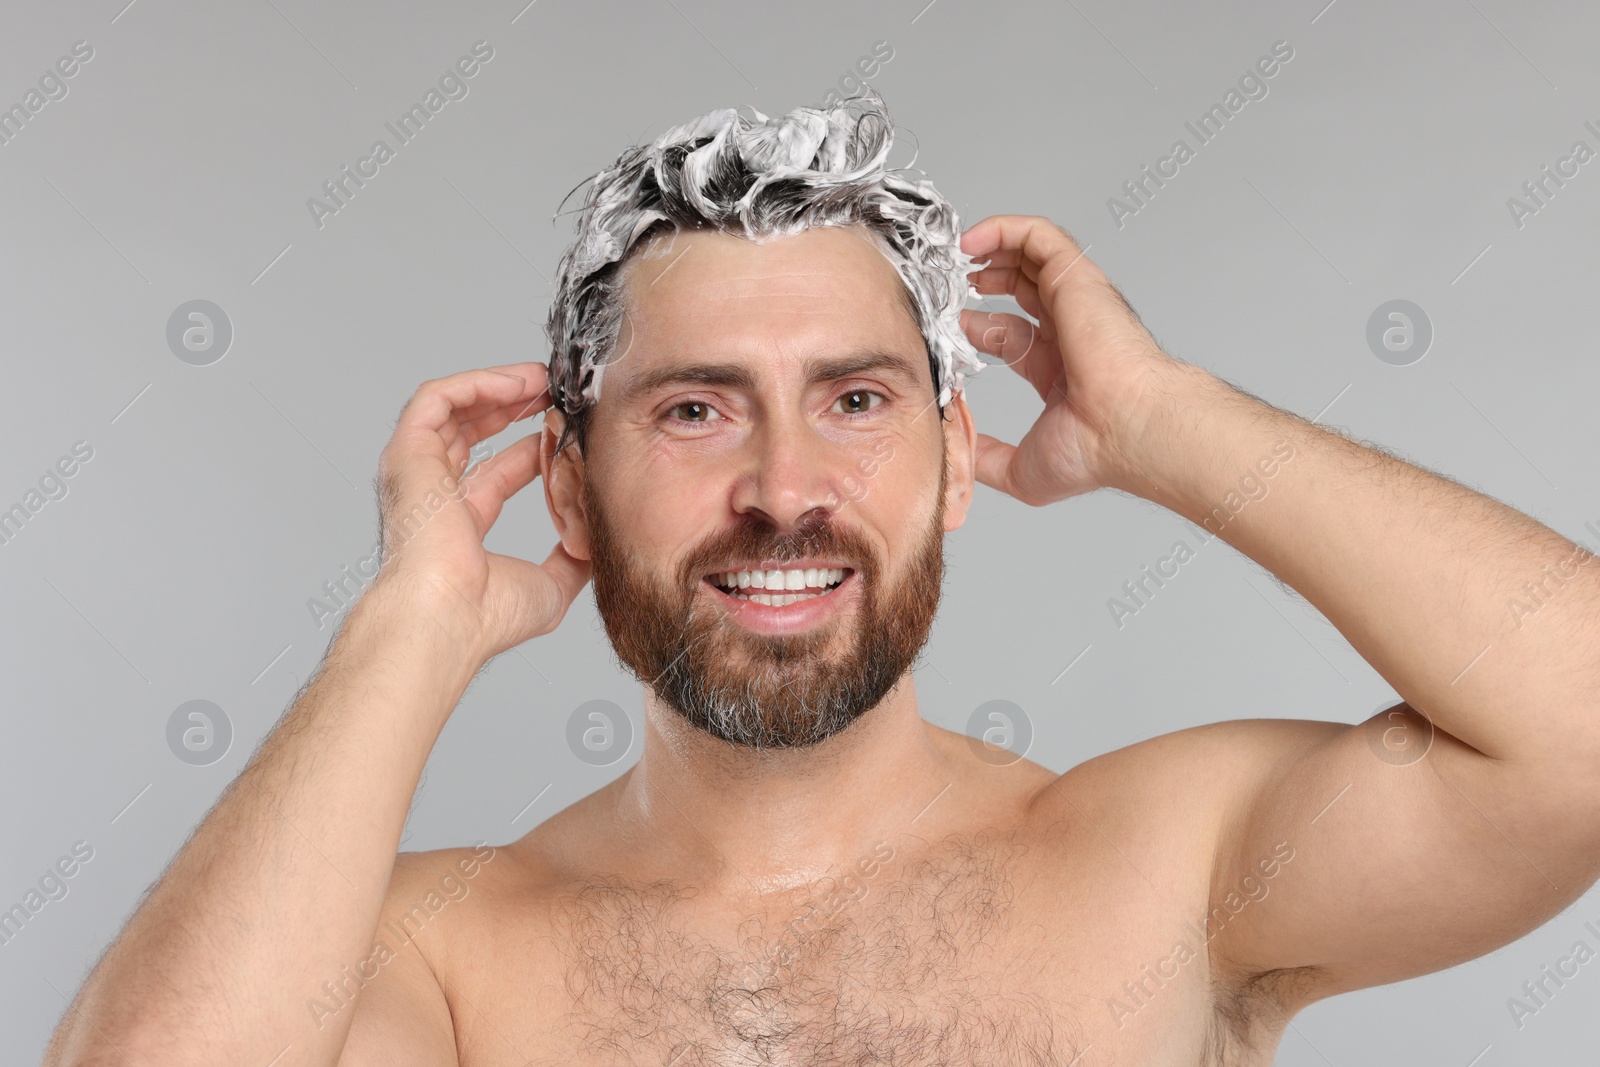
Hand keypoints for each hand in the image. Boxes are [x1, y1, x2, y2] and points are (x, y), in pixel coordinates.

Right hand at [371, 361, 590, 660]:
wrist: (448, 618)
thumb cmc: (486, 616)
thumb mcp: (551, 584)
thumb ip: (572, 559)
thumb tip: (596, 542)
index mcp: (458, 526)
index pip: (496, 472)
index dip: (532, 447)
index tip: (567, 429)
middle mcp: (433, 495)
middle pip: (470, 432)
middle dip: (515, 406)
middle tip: (556, 391)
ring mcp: (417, 473)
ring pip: (452, 408)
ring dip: (499, 386)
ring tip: (542, 378)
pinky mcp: (407, 453)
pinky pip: (437, 399)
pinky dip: (477, 383)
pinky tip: (519, 383)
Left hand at [959, 215, 1191, 504]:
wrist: (1130, 429)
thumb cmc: (1095, 452)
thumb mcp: (1021, 470)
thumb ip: (986, 459)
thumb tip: (959, 454)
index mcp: (1061, 369)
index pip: (1013, 334)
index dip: (978, 327)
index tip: (950, 329)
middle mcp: (1070, 331)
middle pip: (1022, 288)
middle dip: (983, 281)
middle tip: (948, 285)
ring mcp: (1075, 303)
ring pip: (1032, 254)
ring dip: (991, 248)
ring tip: (956, 255)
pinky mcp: (1076, 278)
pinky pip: (1039, 235)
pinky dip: (1003, 228)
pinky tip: (971, 241)